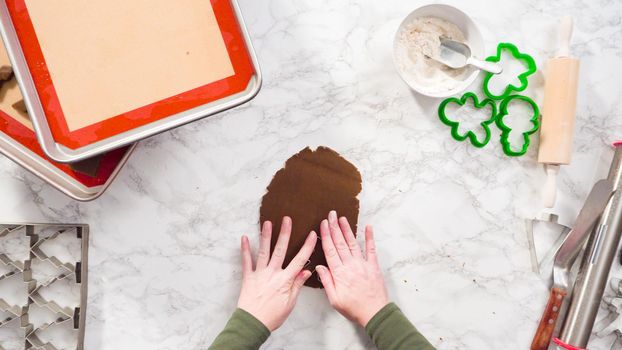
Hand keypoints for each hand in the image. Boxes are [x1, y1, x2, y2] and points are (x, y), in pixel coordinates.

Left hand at [237, 216, 316, 330]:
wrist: (253, 323)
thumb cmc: (273, 316)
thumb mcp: (290, 303)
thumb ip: (297, 285)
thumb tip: (306, 272)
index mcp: (285, 280)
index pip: (299, 260)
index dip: (307, 246)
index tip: (312, 234)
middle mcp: (273, 273)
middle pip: (280, 250)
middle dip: (285, 233)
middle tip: (287, 219)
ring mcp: (260, 274)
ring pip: (264, 252)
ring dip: (266, 236)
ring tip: (267, 223)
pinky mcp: (248, 277)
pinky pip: (246, 261)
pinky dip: (245, 249)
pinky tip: (244, 238)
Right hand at [315, 211, 388, 326]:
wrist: (374, 313)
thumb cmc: (353, 308)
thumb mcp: (334, 299)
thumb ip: (326, 281)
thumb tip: (319, 266)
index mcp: (339, 273)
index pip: (330, 250)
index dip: (326, 236)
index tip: (323, 224)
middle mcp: (350, 265)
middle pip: (340, 243)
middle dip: (335, 227)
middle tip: (331, 214)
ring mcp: (362, 264)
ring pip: (353, 243)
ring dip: (347, 229)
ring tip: (342, 218)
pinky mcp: (373, 266)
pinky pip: (371, 249)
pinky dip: (370, 237)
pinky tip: (368, 227)